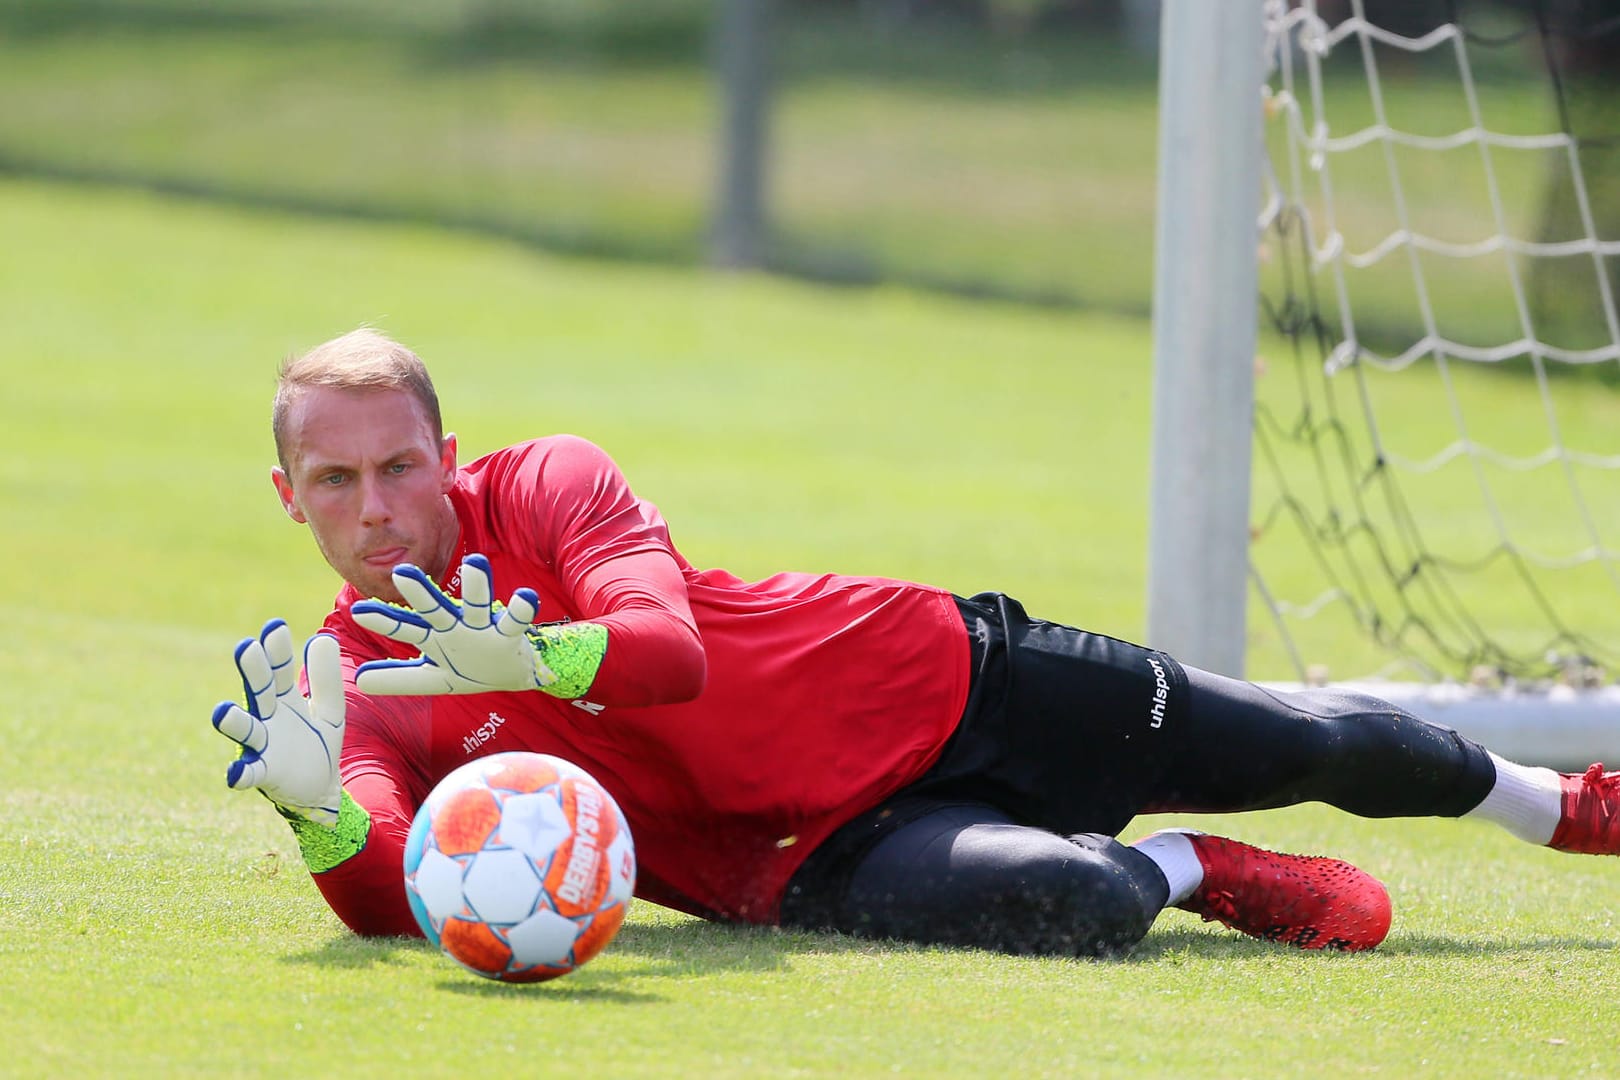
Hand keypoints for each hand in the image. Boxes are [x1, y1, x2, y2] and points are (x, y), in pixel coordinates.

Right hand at [211, 620, 344, 825]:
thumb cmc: (318, 742)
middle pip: (259, 690)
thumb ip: (325, 678)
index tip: (274, 626)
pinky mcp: (266, 773)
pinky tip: (234, 773)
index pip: (278, 669)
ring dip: (233, 721)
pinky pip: (250, 773)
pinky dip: (240, 774)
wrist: (321, 787)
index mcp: (283, 699)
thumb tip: (323, 637)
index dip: (276, 650)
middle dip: (253, 671)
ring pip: (246, 729)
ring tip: (222, 711)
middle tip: (245, 647)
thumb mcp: (330, 709)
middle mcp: (268, 718)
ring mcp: (263, 746)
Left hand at [350, 554, 553, 695]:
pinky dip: (521, 610)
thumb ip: (400, 678)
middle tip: (402, 572)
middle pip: (436, 609)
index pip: (406, 627)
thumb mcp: (434, 678)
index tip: (359, 612)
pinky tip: (526, 597)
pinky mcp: (510, 635)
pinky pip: (516, 621)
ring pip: (478, 605)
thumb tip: (359, 680)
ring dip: (477, 586)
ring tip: (476, 563)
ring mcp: (484, 628)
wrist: (512, 674)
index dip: (385, 621)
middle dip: (421, 594)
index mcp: (435, 637)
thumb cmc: (470, 669)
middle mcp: (457, 627)